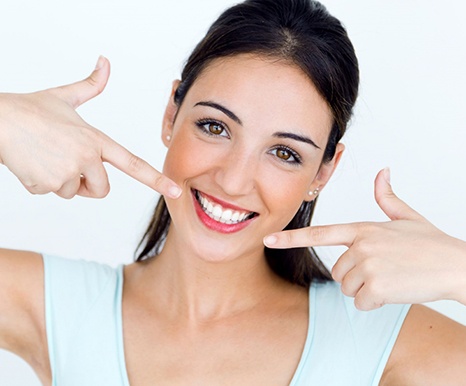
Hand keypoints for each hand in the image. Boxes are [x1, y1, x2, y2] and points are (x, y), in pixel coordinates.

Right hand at [0, 56, 181, 198]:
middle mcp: (86, 158)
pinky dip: (43, 183)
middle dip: (88, 184)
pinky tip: (33, 163)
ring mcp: (67, 173)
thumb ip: (91, 85)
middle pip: (102, 190)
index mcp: (96, 139)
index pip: (133, 163)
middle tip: (69, 163)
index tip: (176, 190)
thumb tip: (105, 61)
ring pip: (73, 192)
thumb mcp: (65, 97)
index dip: (156, 179)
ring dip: (62, 181)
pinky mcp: (47, 186)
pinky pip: (52, 192)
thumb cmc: (30, 110)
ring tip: (46, 157)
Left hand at [264, 168, 465, 309]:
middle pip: (337, 271)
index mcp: (362, 228)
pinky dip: (375, 302)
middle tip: (382, 269)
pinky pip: (361, 303)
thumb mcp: (406, 216)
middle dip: (355, 275)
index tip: (268, 240)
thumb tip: (382, 172)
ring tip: (390, 277)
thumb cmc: (430, 242)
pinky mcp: (377, 286)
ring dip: (365, 288)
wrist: (455, 265)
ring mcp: (368, 265)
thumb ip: (387, 197)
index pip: (319, 233)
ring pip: (347, 287)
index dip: (291, 238)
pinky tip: (394, 290)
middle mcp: (361, 245)